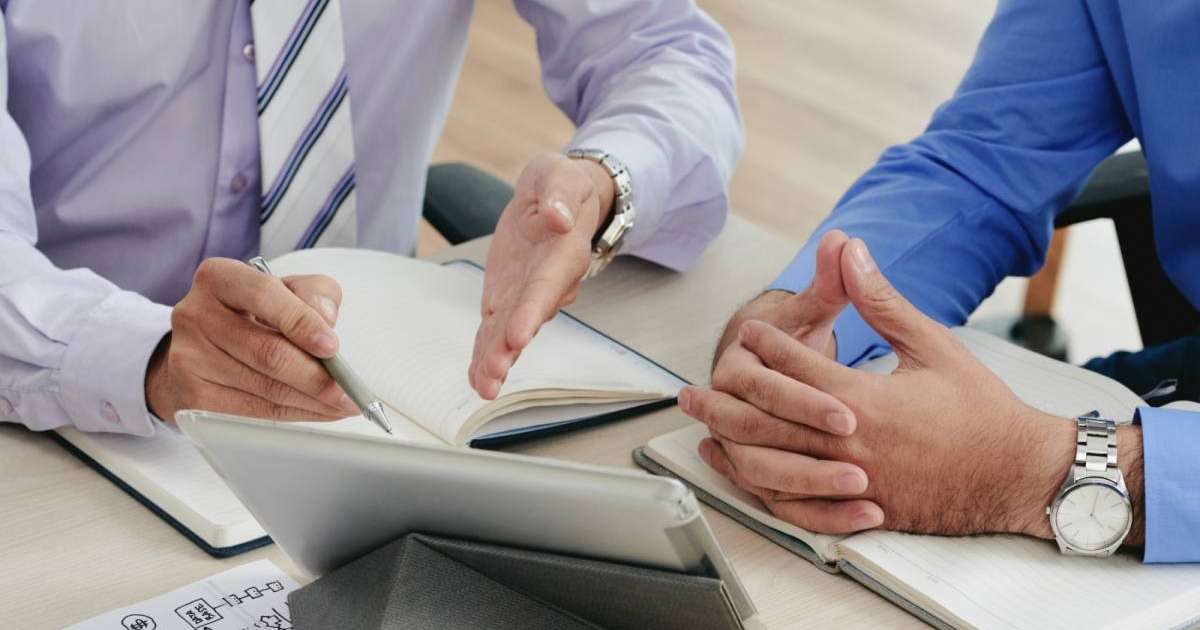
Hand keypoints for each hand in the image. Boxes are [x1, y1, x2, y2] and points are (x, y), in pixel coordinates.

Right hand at [145, 258, 358, 422]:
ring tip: (341, 403)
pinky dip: (294, 414)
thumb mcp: (286, 290)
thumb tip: (326, 318)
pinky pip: (254, 412)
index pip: (264, 295)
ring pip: (265, 388)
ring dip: (312, 401)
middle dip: (316, 376)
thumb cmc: (253, 314)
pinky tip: (318, 411)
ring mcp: (189, 358)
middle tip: (348, 389)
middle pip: (267, 352)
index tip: (332, 347)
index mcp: (219, 278)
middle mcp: (196, 315)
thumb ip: (313, 293)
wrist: (203, 348)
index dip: (302, 323)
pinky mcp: (193, 397)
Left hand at [469, 153, 614, 398]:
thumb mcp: (561, 175)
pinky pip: (495, 330)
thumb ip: (560, 194)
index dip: (531, 312)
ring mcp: (526, 296)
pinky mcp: (507, 299)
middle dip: (509, 349)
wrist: (558, 200)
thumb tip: (556, 217)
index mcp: (562, 255)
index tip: (518, 335)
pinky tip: (477, 378)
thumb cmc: (562, 186)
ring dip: (495, 359)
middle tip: (493, 373)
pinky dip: (485, 354)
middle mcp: (547, 284)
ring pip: (509, 333)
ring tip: (483, 386)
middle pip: (526, 320)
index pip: (545, 287)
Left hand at [687, 238, 1087, 536]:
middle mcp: (849, 444)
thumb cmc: (980, 408)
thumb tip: (852, 251)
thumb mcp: (932, 343)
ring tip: (701, 427)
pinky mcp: (859, 511)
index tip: (748, 328)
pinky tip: (741, 471)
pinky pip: (795, 504)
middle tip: (688, 389)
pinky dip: (760, 487)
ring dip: (729, 442)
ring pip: (771, 463)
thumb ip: (882, 300)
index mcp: (864, 399)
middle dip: (723, 399)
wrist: (1018, 473)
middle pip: (765, 419)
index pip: (794, 366)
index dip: (767, 343)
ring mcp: (851, 483)